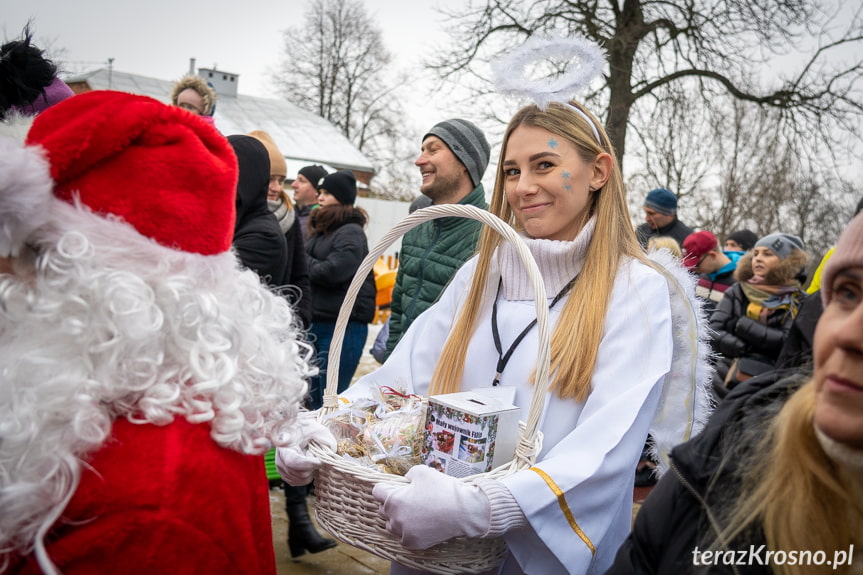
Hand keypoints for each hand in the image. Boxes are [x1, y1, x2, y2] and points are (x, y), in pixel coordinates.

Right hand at [275, 413, 336, 485]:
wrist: (296, 430)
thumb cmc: (307, 429)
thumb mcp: (318, 429)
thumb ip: (326, 439)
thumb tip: (331, 451)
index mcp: (285, 446)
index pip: (293, 462)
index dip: (309, 464)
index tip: (320, 460)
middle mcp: (280, 459)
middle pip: (300, 473)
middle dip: (313, 466)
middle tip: (315, 455)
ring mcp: (281, 469)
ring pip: (300, 479)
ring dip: (311, 471)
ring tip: (310, 458)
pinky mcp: (285, 475)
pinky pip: (298, 482)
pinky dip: (306, 476)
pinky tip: (307, 465)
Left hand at [372, 465, 490, 549]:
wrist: (463, 511)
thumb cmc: (443, 489)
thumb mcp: (422, 471)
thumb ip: (408, 474)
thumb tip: (405, 481)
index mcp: (394, 500)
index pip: (377, 491)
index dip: (386, 486)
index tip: (396, 487)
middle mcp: (395, 519)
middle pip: (383, 509)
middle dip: (392, 502)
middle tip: (409, 498)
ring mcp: (404, 533)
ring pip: (392, 525)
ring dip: (398, 518)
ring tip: (414, 512)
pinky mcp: (414, 544)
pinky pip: (403, 537)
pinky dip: (408, 531)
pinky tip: (420, 524)